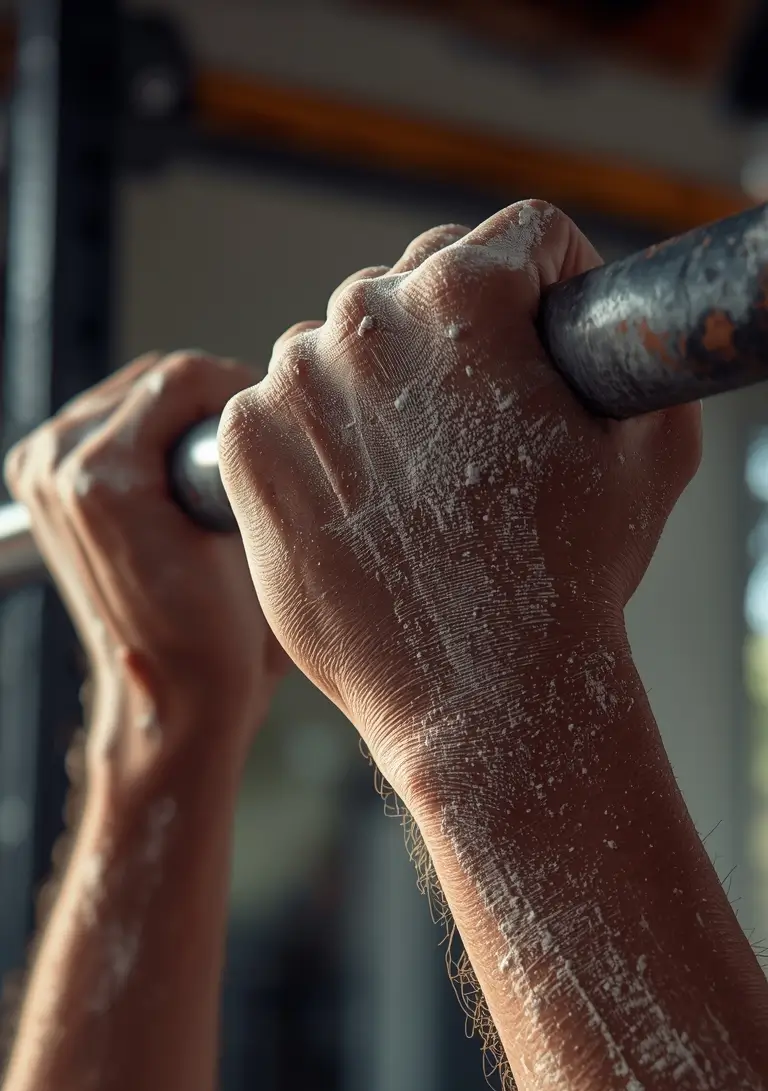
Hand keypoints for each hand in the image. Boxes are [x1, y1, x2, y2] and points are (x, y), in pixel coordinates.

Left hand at [4, 352, 288, 763]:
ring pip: (129, 398)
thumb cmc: (216, 637)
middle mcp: (58, 466)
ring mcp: (42, 473)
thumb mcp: (248, 538)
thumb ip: (239, 454)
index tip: (275, 419)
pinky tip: (176, 479)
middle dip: (207, 405)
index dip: (240, 390)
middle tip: (253, 449)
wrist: (172, 692)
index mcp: (102, 476)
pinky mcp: (42, 485)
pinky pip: (105, 426)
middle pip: (152, 381)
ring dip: (177, 419)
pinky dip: (145, 438)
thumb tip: (262, 404)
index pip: (182, 376)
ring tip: (215, 470)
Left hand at [218, 203, 700, 806]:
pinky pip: (282, 410)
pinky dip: (317, 444)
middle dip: (454, 344)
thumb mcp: (651, 448)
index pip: (513, 240)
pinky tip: (362, 503)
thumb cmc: (571, 577)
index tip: (543, 349)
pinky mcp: (248, 447)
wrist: (481, 691)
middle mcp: (366, 317)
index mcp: (467, 293)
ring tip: (417, 483)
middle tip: (478, 434)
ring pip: (341, 350)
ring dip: (376, 392)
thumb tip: (603, 322)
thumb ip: (630, 351)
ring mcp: (294, 382)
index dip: (547, 289)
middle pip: (416, 288)